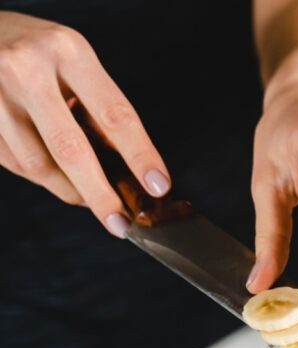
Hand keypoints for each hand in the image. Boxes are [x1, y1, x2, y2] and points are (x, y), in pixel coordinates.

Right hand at [0, 12, 169, 235]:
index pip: (114, 115)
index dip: (140, 155)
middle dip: (100, 194)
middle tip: (120, 222)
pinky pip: (14, 164)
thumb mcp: (77, 64)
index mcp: (68, 52)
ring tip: (89, 196)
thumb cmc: (39, 51)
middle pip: (70, 149)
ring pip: (38, 165)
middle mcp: (27, 70)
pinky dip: (41, 177)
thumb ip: (100, 109)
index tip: (158, 186)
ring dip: (70, 190)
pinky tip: (55, 173)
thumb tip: (129, 167)